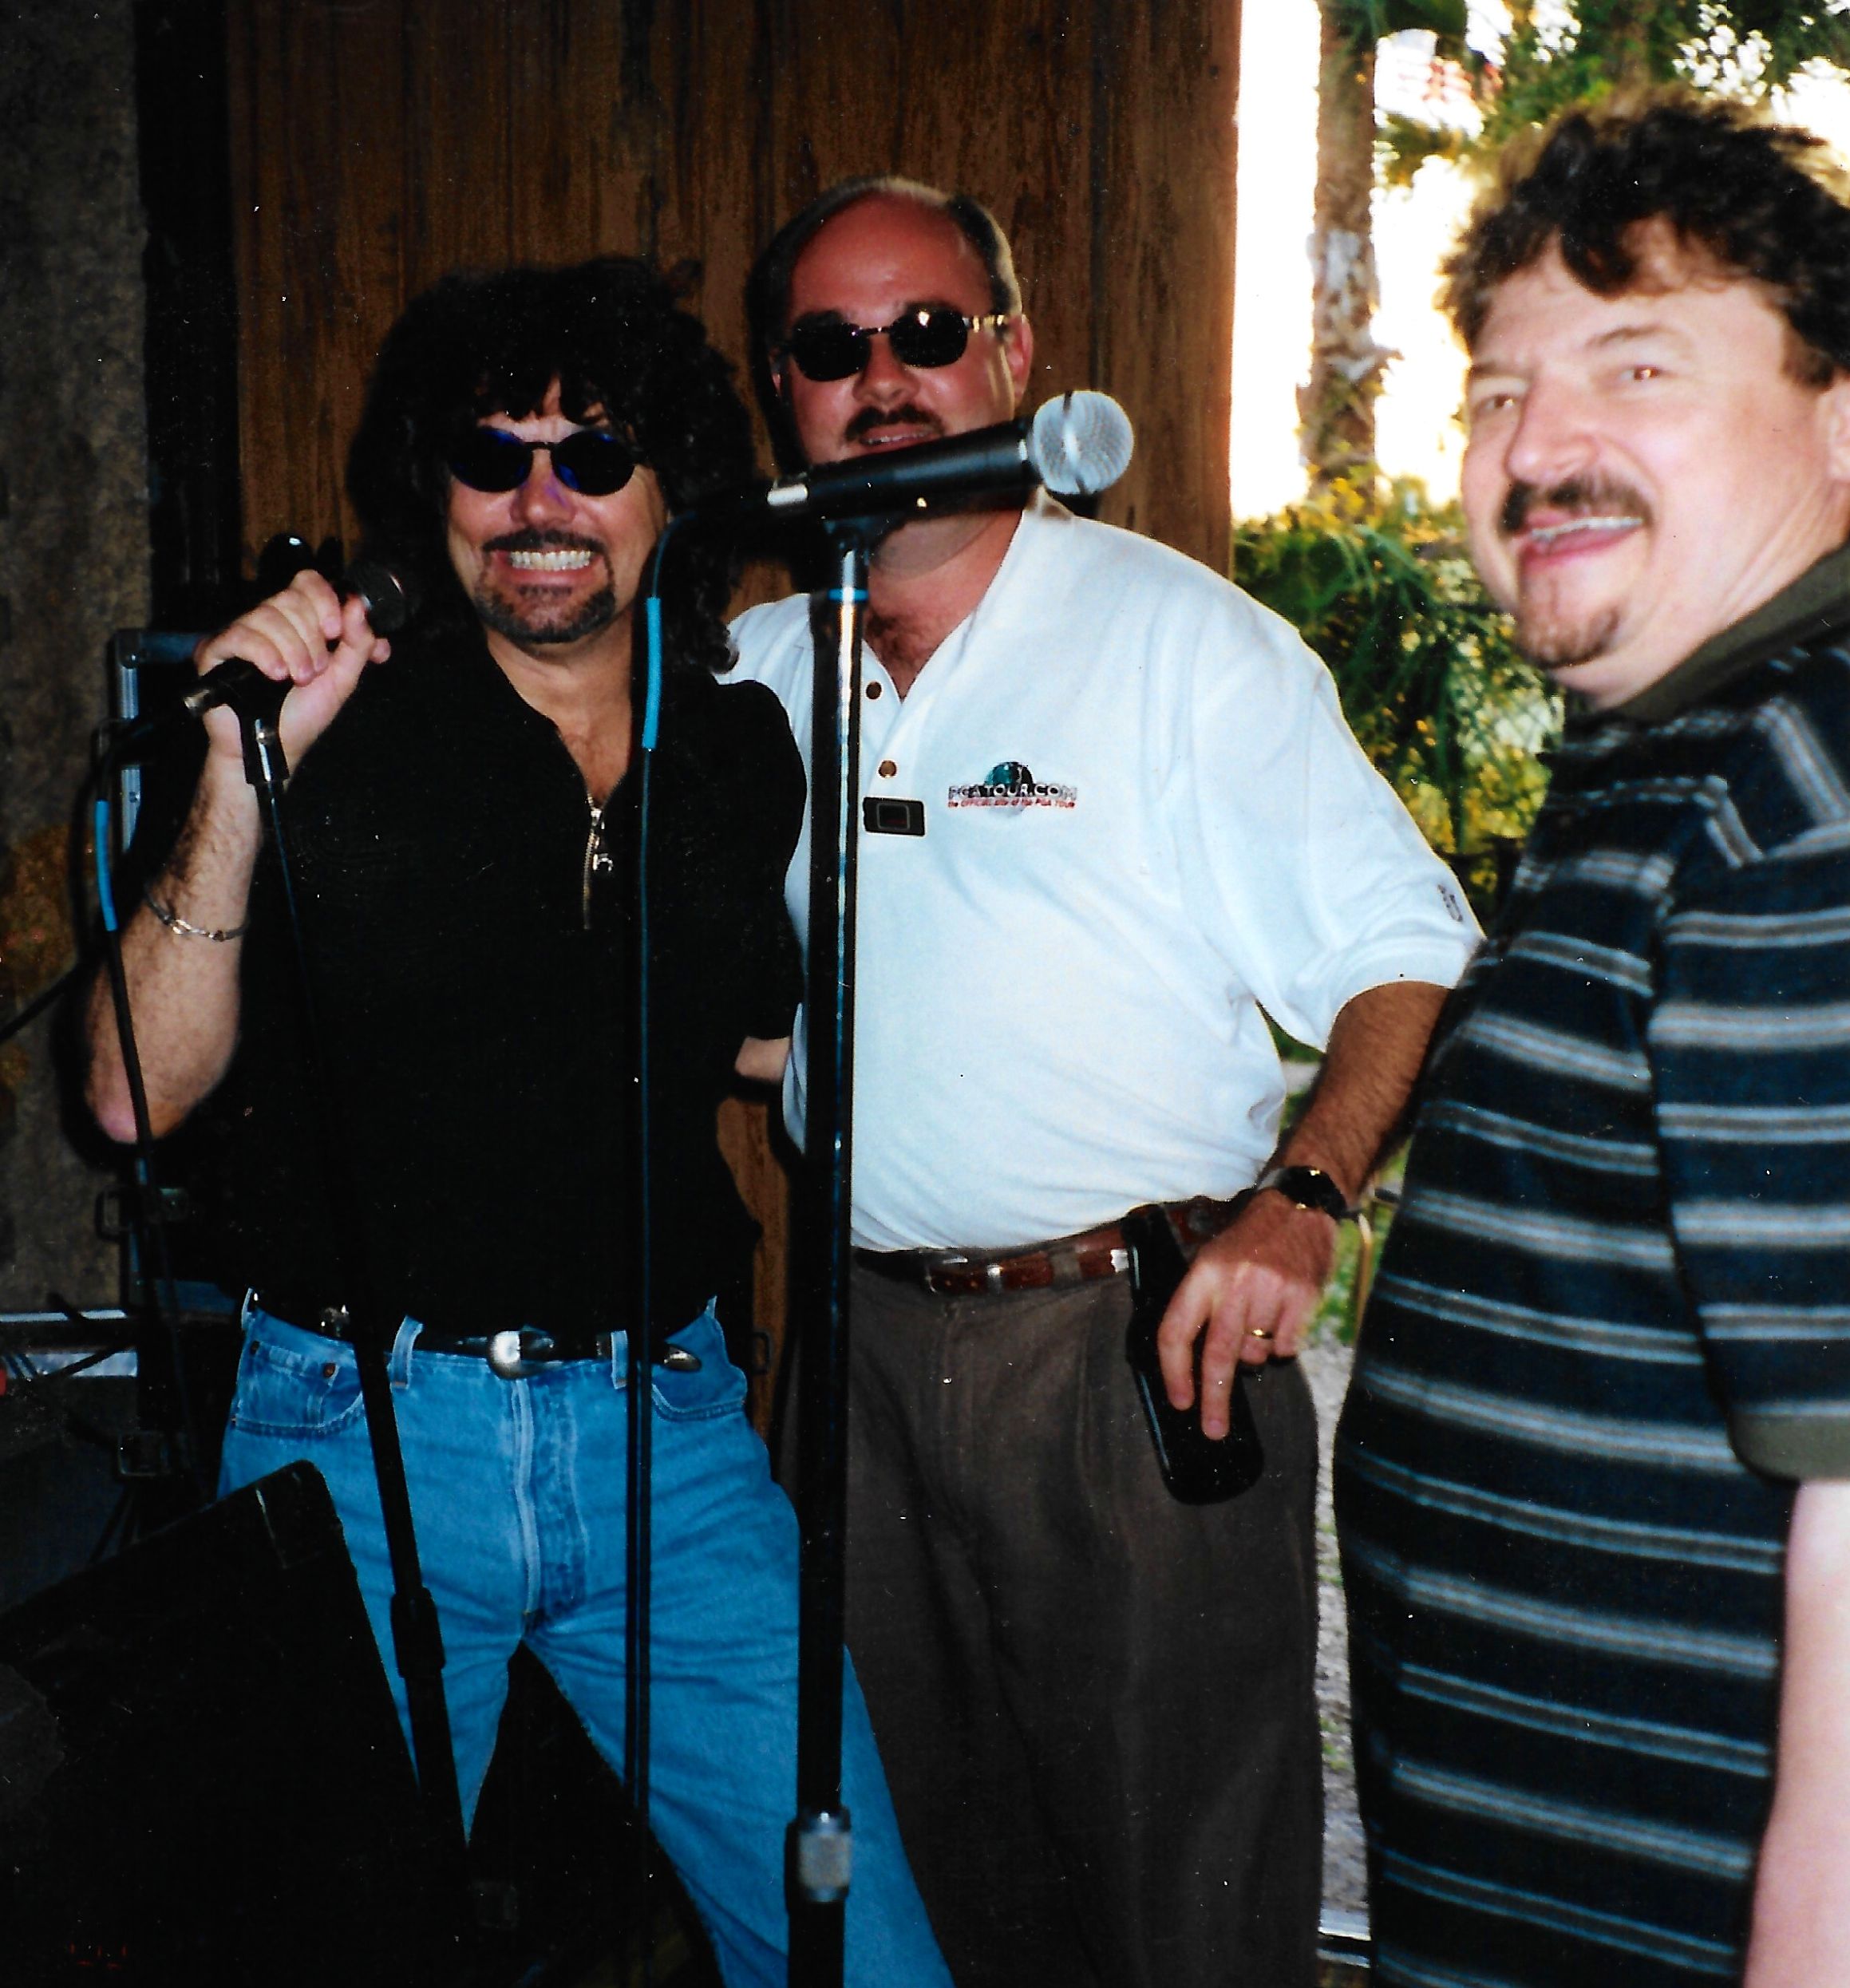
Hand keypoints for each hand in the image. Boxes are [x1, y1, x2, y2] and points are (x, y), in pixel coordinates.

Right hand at [194, 571, 391, 771]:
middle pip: (289, 598)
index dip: (325, 600)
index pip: (307, 583)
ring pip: (267, 615)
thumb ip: (358, 644)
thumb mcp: (342, 679)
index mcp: (297, 623)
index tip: (336, 631)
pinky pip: (240, 635)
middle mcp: (267, 622)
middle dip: (311, 637)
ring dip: (292, 649)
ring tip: (297, 679)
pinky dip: (265, 654)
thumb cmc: (303, 715)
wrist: (273, 748)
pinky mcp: (214, 650)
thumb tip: (359, 606)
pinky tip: (275, 675)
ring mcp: (239, 633)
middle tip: (314, 671)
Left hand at [1154, 1192, 1336, 1438]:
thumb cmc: (1249, 1240)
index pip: (1176, 1331)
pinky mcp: (1303, 1297)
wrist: (1297, 1205)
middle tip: (1213, 1429)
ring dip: (1255, 1353)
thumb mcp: (1212, 1260)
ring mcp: (1271, 1290)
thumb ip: (1203, 1306)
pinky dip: (1282, 1344)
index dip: (1174, 1372)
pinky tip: (1283, 1315)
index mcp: (1203, 1274)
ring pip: (1257, 1353)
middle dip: (1214, 1399)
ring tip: (1260, 1319)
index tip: (1181, 1401)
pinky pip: (1287, 1347)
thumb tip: (1197, 1367)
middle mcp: (1234, 1283)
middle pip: (1218, 1355)